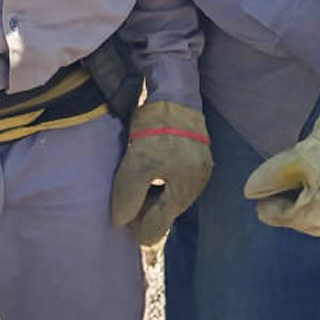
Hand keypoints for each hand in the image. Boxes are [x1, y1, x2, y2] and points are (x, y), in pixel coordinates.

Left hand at [109, 100, 212, 245]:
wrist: (175, 93)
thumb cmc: (156, 128)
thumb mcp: (138, 163)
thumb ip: (129, 196)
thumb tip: (121, 221)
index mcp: (185, 191)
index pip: (157, 227)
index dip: (136, 223)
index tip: (124, 207)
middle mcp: (197, 185)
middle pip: (165, 213)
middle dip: (145, 208)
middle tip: (127, 189)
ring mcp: (199, 170)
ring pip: (170, 197)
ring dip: (152, 193)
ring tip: (137, 174)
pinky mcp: (196, 156)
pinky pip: (175, 180)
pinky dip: (160, 179)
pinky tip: (149, 165)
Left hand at [244, 68, 319, 236]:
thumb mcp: (294, 159)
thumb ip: (269, 179)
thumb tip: (250, 192)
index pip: (288, 218)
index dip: (271, 209)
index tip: (259, 201)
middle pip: (306, 225)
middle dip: (289, 214)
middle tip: (275, 200)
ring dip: (307, 214)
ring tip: (295, 197)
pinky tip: (317, 196)